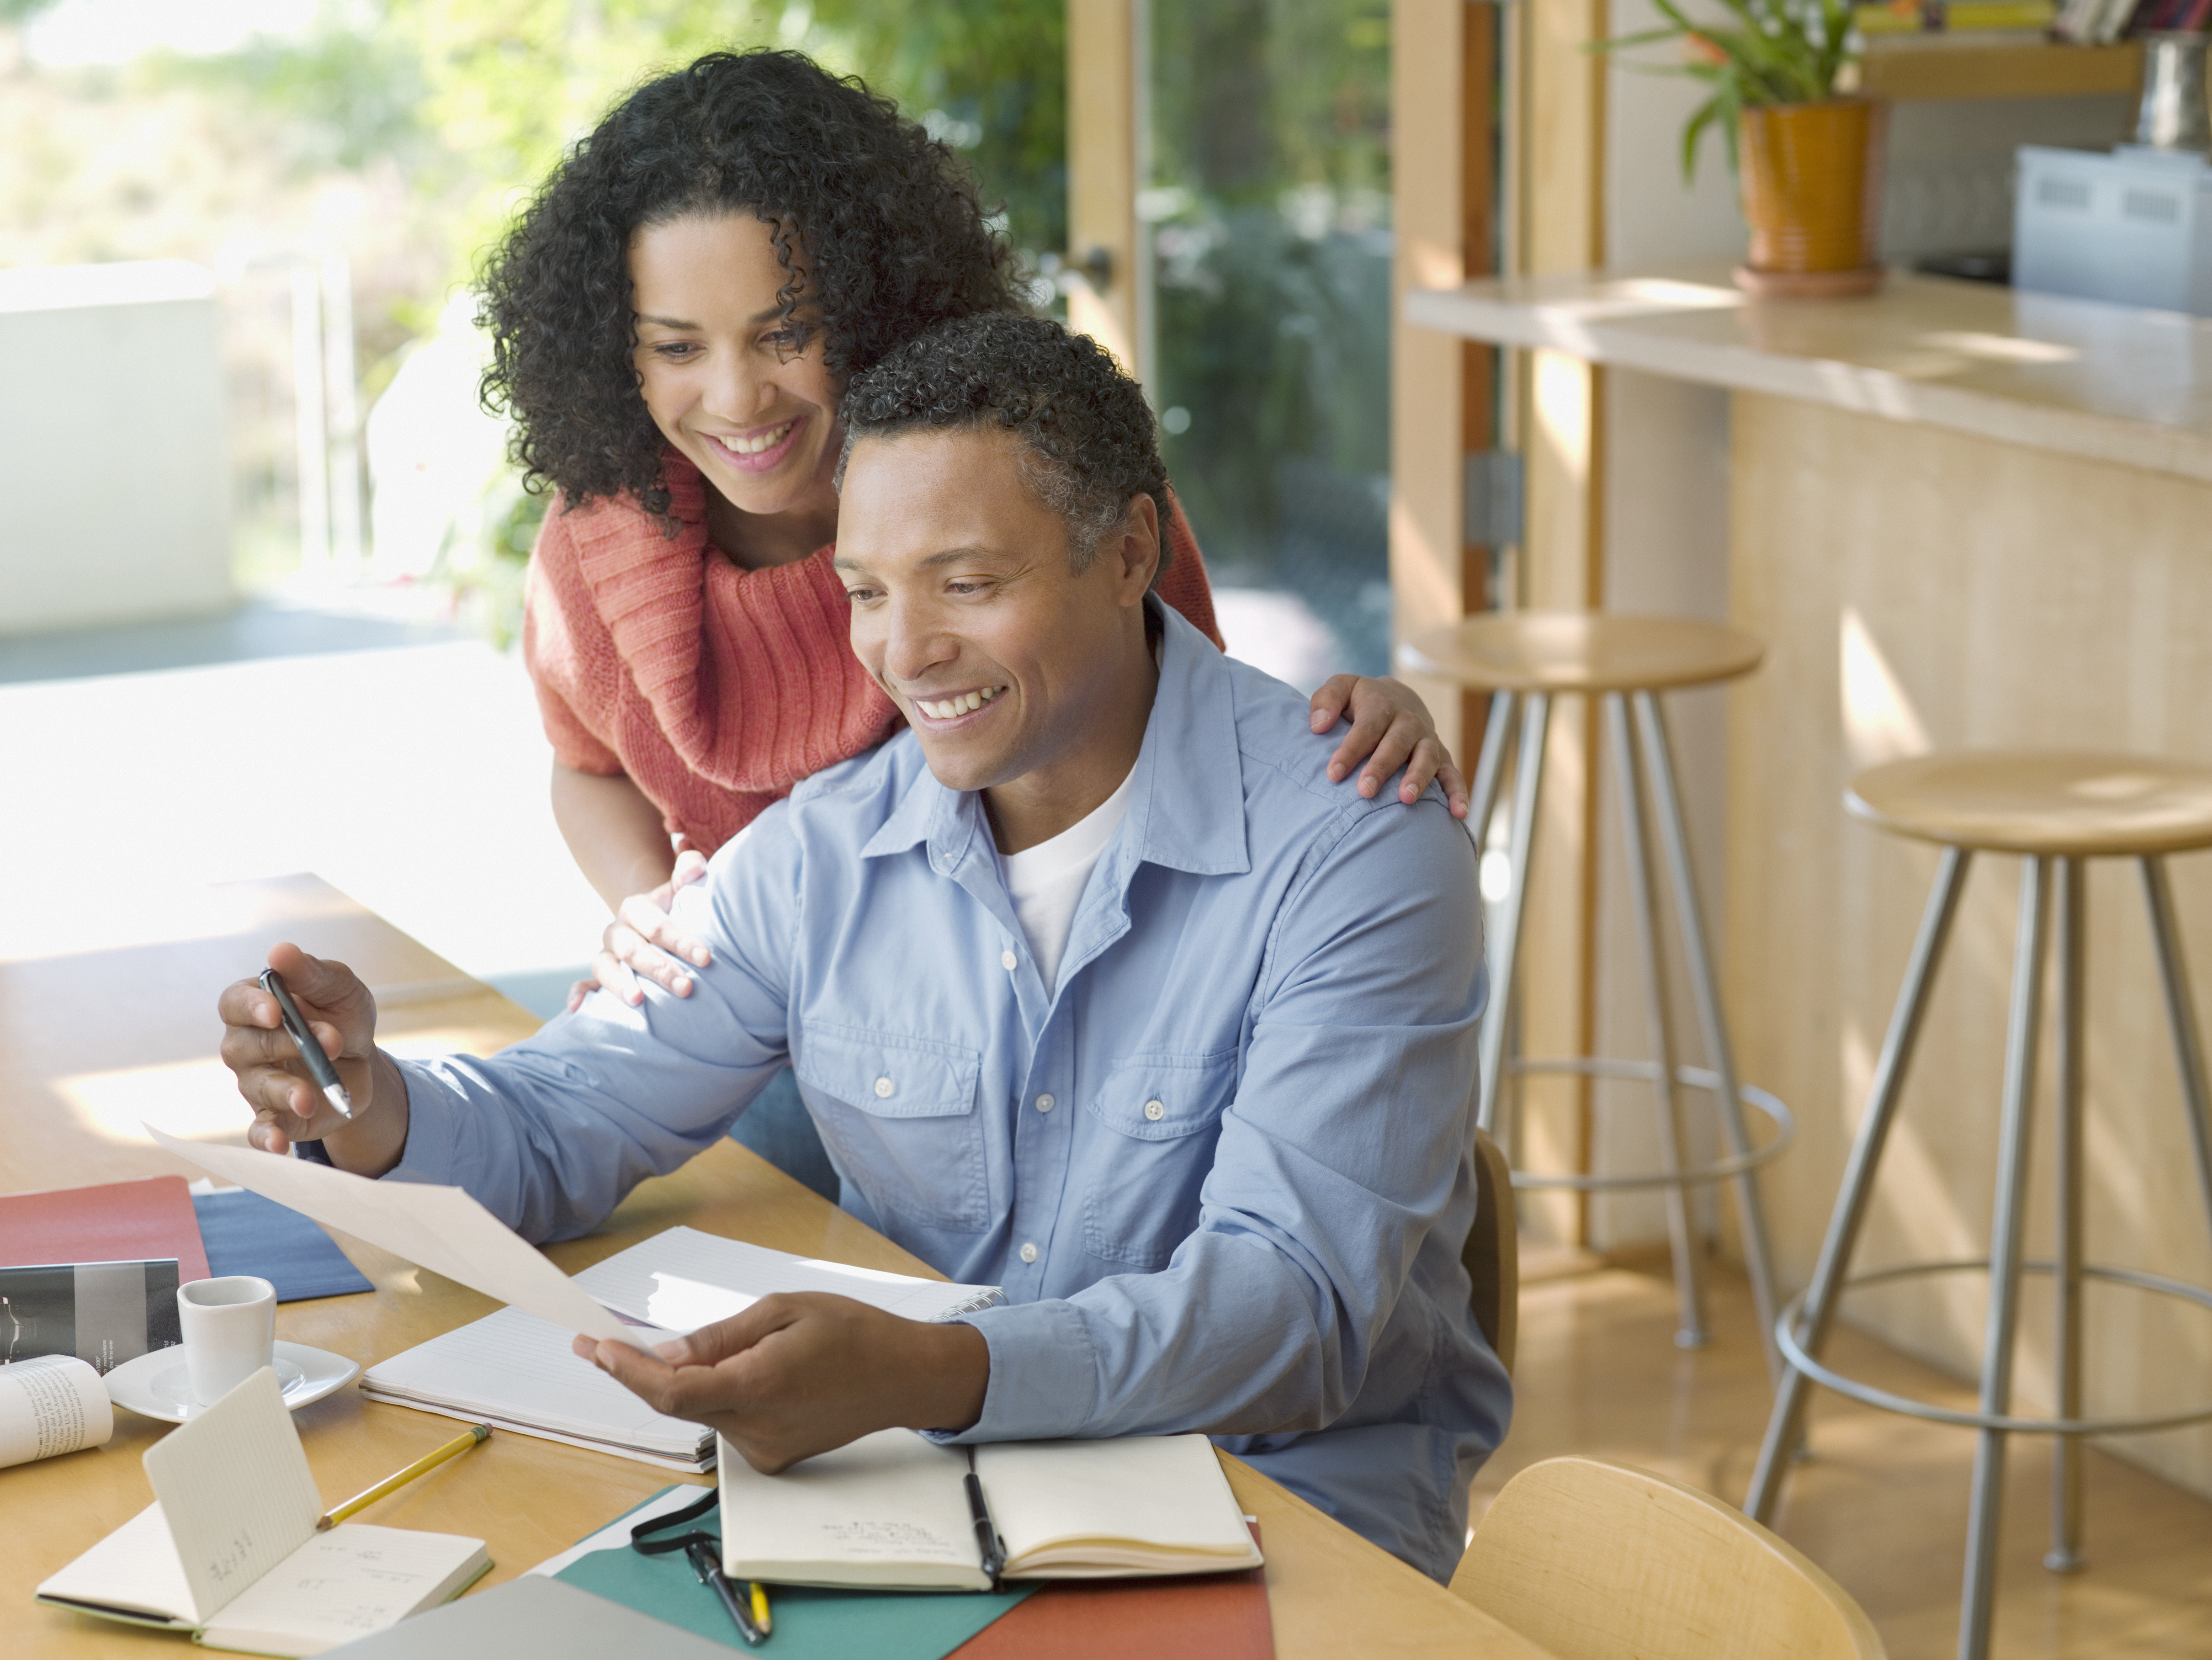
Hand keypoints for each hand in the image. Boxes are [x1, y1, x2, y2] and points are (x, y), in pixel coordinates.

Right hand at [216, 942, 407, 1173]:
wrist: (363, 1059)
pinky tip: (278, 1144)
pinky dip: (267, 1138)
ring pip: (258, 1087)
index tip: (274, 1011)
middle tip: (331, 1042)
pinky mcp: (274, 1116)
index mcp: (254, 1007)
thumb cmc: (342, 1014)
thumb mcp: (340, 988)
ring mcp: (256, 1082)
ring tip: (310, 1096)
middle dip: (290, 1044)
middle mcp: (245, 1046)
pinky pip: (260, 1130)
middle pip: (246, 1046)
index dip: (250, 1007)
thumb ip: (312, 973)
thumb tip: (280, 951)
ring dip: (286, 1091)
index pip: (233, 1003)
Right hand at [569, 849, 712, 1012]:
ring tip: (637, 1001)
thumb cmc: (675, 911)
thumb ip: (690, 872)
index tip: (705, 958)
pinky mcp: (598, 975)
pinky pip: (583, 984)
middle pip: (634, 950)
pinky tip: (577, 1009)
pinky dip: (578, 994)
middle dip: (660, 969)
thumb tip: (695, 867)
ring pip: (605, 967)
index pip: (657, 925)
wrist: (652, 925)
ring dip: (619, 985)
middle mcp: (617, 931)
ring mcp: (606, 954)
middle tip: (686, 988)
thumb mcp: (681, 890)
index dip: (681, 941)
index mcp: (636, 908)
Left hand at [572, 1292, 989, 1473]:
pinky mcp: (771, 1458)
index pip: (673, 1391)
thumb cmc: (852, 1333)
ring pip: (702, 1413)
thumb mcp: (784, 1310)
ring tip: (699, 1348)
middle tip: (604, 1344)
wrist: (901, 1376)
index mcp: (759, 1385)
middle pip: (678, 1404)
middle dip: (639, 1373)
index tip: (597, 1349)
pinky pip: (726, 1424)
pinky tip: (741, 1371)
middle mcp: (757, 1428)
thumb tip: (666, 1353)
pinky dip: (716, 1397)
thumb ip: (720, 1337)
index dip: (628, 1372)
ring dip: (684, 1383)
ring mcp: (764, 1449)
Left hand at [1310, 675, 1470, 817]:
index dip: (1350, 750)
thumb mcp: (1342, 688)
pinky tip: (1458, 814)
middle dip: (1381, 767)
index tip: (1333, 774)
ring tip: (1405, 800)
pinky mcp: (1442, 757)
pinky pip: (1452, 774)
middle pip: (1396, 744)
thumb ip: (1326, 701)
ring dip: (1418, 778)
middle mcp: (1408, 721)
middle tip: (1365, 791)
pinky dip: (1458, 793)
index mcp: (1382, 704)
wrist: (1397, 697)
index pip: (1366, 728)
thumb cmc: (1361, 700)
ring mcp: (1427, 739)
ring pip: (1427, 757)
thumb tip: (1318, 726)